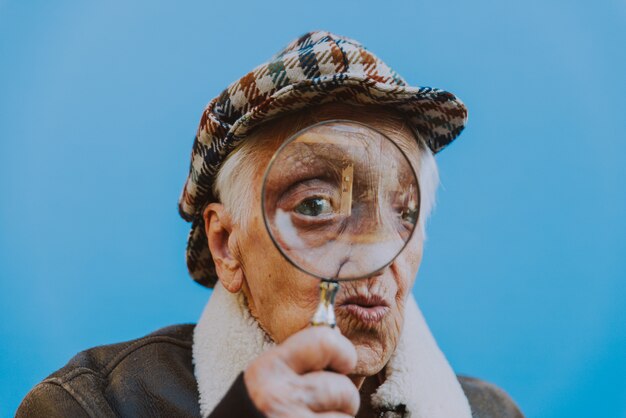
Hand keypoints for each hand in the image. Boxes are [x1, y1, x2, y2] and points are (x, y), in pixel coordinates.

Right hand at [244, 326, 359, 417]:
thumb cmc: (253, 413)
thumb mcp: (268, 380)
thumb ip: (299, 362)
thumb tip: (341, 343)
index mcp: (270, 369)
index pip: (324, 341)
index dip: (343, 352)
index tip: (343, 363)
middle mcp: (280, 397)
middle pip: (343, 388)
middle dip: (345, 400)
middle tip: (330, 405)